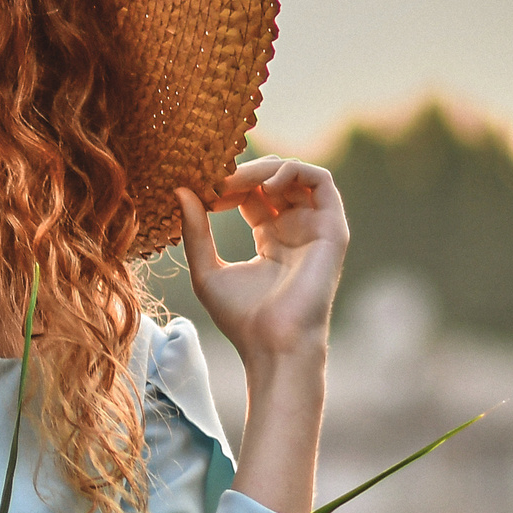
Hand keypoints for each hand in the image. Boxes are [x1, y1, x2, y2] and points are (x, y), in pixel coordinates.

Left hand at [175, 157, 348, 369]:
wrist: (273, 344)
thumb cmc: (241, 318)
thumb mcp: (205, 270)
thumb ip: (194, 231)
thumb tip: (181, 190)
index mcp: (270, 238)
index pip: (250, 195)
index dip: (225, 185)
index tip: (199, 190)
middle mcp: (295, 229)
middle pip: (271, 180)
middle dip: (240, 173)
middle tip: (213, 180)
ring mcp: (314, 227)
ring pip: (295, 174)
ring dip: (264, 168)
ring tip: (236, 181)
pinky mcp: (331, 228)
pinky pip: (321, 180)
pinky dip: (292, 171)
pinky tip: (265, 186)